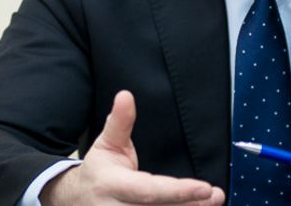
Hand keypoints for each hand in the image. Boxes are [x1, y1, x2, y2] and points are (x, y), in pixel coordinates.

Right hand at [41, 90, 224, 205]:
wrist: (74, 200)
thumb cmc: (99, 170)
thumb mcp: (107, 143)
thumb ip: (120, 122)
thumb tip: (125, 96)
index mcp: (112, 186)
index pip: (149, 191)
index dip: (178, 192)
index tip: (204, 188)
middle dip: (191, 205)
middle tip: (216, 195)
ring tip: (212, 201)